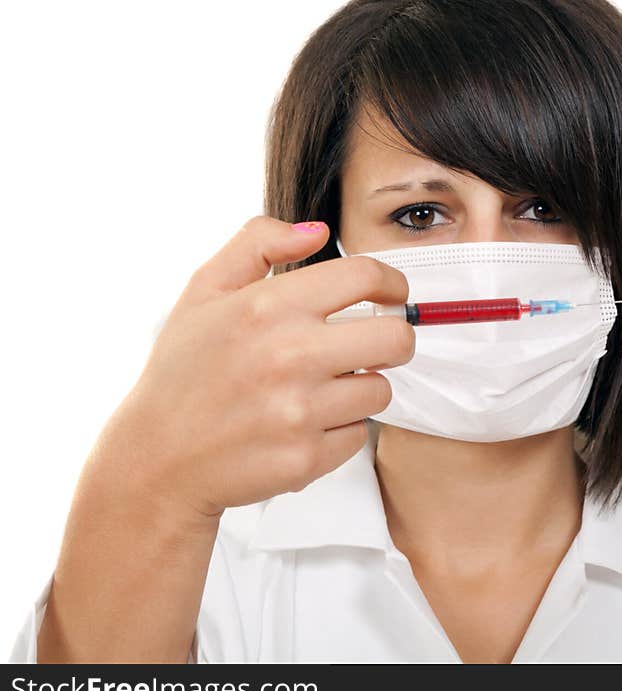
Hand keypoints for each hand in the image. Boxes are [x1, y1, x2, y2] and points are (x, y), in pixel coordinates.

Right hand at [109, 215, 413, 518]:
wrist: (157, 459)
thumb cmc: (182, 372)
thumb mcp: (203, 292)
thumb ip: (257, 245)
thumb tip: (316, 230)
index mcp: (267, 307)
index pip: (364, 277)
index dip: (391, 282)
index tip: (392, 293)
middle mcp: (289, 356)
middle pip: (395, 338)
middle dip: (394, 338)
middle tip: (374, 344)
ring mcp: (300, 411)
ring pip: (380, 390)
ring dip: (360, 388)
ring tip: (321, 389)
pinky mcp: (307, 458)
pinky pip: (359, 435)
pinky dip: (340, 430)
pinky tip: (304, 425)